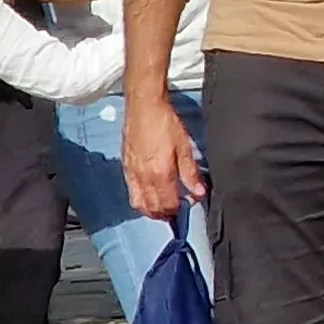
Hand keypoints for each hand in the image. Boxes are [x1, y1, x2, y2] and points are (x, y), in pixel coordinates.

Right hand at [122, 88, 202, 217]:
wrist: (143, 108)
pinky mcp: (125, 167)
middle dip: (163, 215)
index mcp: (160, 174)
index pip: (167, 204)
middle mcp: (143, 177)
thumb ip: (191, 173)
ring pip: (138, 203)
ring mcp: (131, 173)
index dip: (177, 211)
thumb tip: (199, 193)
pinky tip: (149, 195)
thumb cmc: (165, 124)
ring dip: (150, 210)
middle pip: (151, 207)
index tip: (185, 210)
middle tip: (174, 214)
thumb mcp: (185, 148)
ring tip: (162, 209)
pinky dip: (140, 199)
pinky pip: (131, 191)